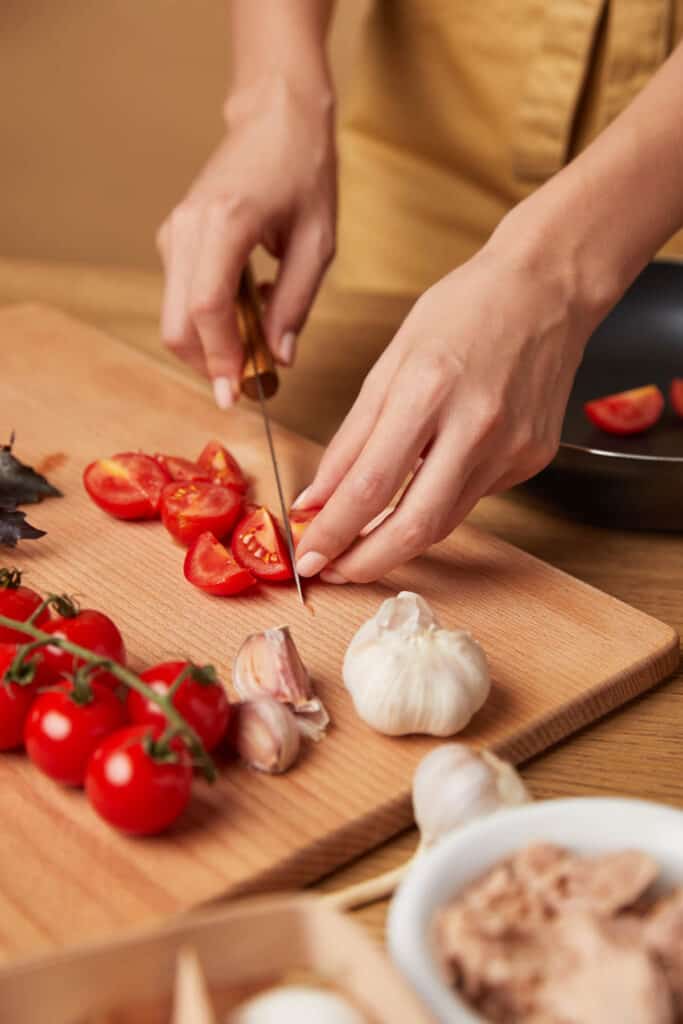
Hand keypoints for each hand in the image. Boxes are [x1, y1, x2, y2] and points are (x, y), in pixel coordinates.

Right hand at [157, 76, 335, 406]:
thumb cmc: (304, 172)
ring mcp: (173, 234)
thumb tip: (278, 357)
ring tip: (256, 352)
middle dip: (210, 365)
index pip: (208, 309)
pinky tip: (245, 319)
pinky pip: (182, 299)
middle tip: (251, 385)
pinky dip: (208, 324)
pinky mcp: (174, 241)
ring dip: (210, 347)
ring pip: (174, 317)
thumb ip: (296, 303)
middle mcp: (187, 229)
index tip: (239, 395)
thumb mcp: (318, 243)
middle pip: (178, 324)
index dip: (221, 359)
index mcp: (225, 224)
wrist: (274, 119)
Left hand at [293, 227, 604, 583]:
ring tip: (361, 542)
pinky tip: (425, 484)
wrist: (547, 290)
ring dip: (396, 541)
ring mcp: (511, 449)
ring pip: (444, 522)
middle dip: (365, 562)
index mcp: (428, 390)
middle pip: (414, 527)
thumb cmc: (464, 311)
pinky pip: (472, 498)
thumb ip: (351, 438)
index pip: (369, 485)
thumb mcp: (390, 363)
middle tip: (332, 571)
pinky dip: (436, 502)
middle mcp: (476, 426)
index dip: (332, 532)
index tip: (308, 555)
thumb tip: (316, 497)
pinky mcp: (532, 460)